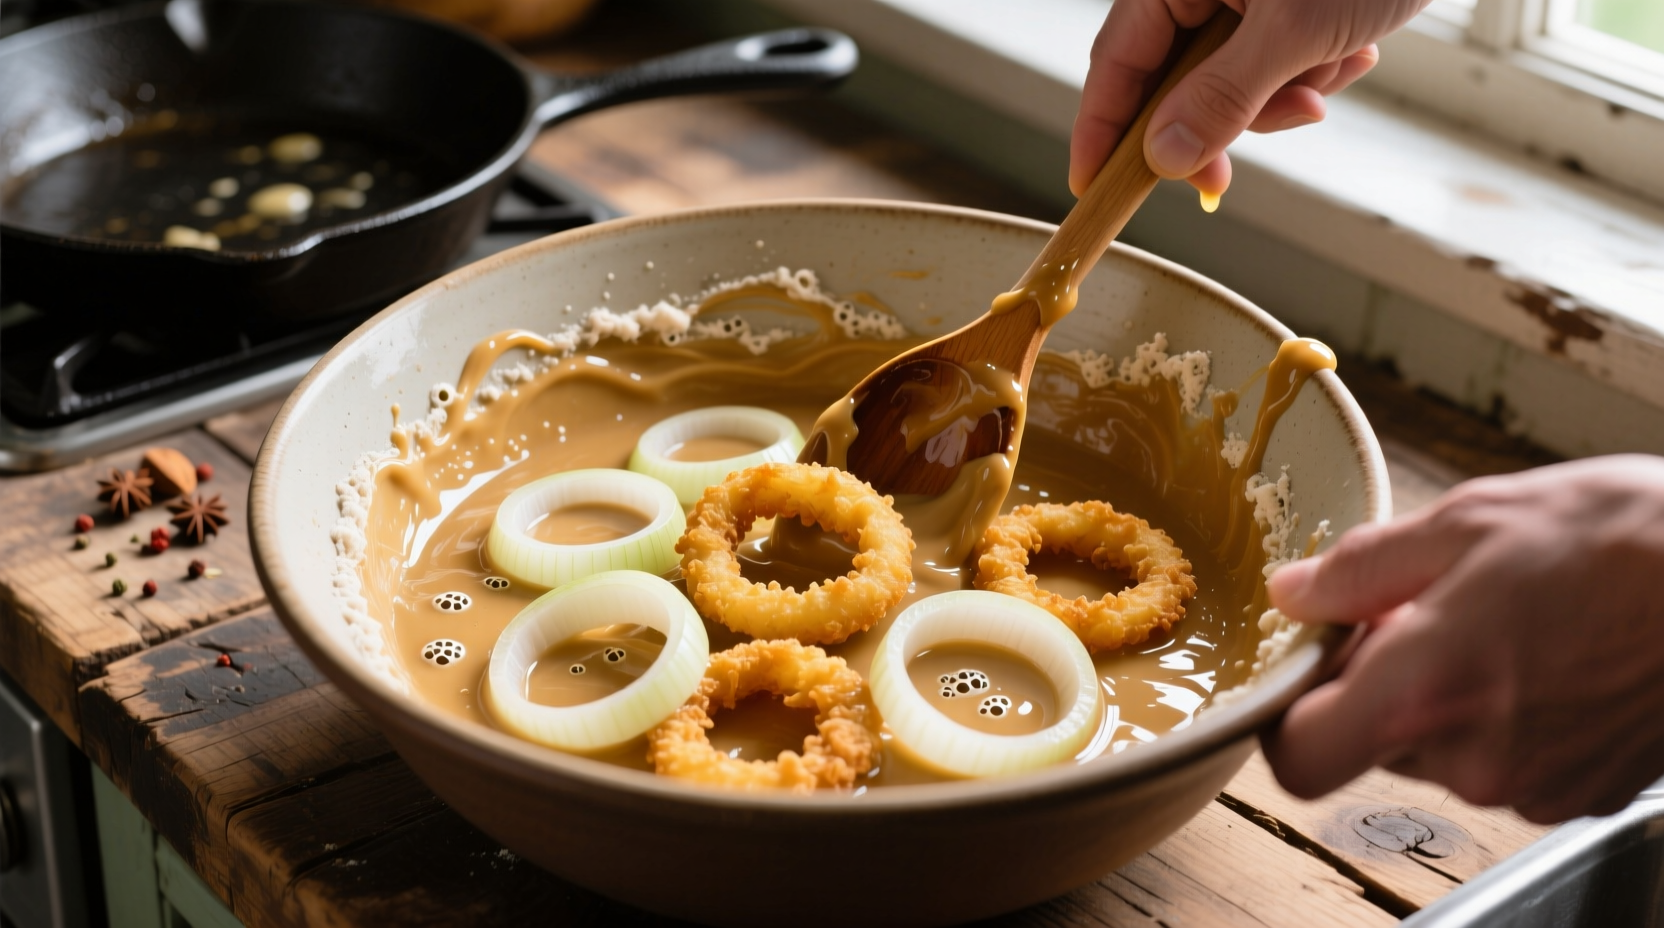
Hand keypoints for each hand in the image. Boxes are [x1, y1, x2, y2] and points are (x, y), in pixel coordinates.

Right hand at [1070, 0, 1428, 197]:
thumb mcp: (1295, 32)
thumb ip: (1222, 98)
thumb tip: (1164, 157)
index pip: (1116, 62)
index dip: (1101, 129)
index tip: (1092, 187)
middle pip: (1172, 83)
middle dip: (1222, 120)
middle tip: (1226, 174)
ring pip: (1229, 85)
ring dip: (1282, 97)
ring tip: (1334, 67)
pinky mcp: (1281, 10)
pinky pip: (1271, 69)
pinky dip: (1310, 74)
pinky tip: (1353, 53)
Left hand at [1261, 455, 1663, 822]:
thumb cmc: (1621, 539)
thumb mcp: (1468, 521)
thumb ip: (1361, 570)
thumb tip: (1294, 595)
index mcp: (1427, 690)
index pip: (1299, 757)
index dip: (1289, 715)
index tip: (1304, 668)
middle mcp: (1474, 758)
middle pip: (1371, 741)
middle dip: (1380, 679)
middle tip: (1425, 609)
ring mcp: (1534, 785)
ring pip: (1438, 749)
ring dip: (1446, 694)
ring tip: (1504, 621)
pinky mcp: (1581, 792)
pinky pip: (1504, 760)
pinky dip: (1505, 715)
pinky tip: (1549, 653)